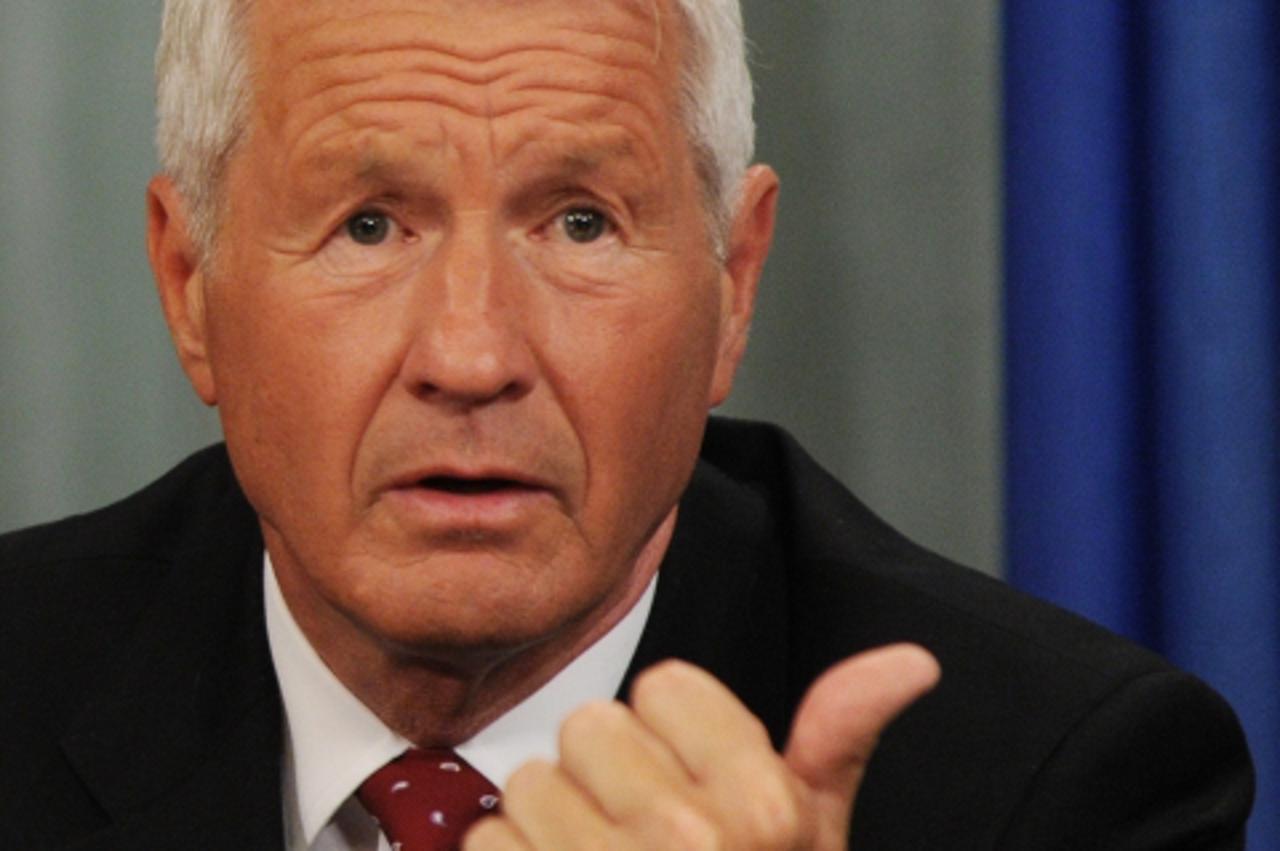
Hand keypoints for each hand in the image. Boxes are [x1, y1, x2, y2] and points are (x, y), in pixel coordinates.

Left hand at [463, 644, 939, 849]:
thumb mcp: (815, 842)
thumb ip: (843, 738)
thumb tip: (912, 661)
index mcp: (763, 807)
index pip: (664, 686)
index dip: (669, 738)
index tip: (686, 790)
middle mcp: (685, 839)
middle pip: (590, 726)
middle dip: (604, 781)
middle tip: (636, 846)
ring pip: (529, 783)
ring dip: (547, 832)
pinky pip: (485, 842)